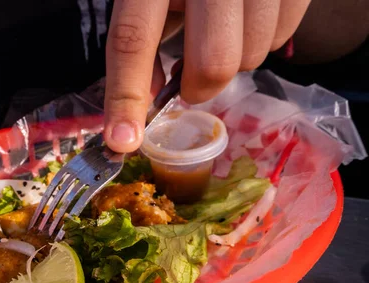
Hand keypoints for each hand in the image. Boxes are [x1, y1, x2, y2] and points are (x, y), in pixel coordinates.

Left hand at [103, 0, 310, 152]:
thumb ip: (143, 40)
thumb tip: (147, 99)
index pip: (132, 40)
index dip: (125, 96)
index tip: (122, 142)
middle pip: (213, 63)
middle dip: (198, 85)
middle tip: (188, 76)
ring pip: (250, 57)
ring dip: (231, 61)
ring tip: (220, 31)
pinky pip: (281, 39)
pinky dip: (261, 42)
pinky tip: (247, 18)